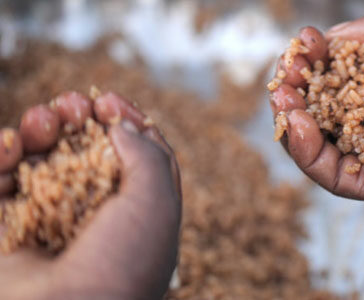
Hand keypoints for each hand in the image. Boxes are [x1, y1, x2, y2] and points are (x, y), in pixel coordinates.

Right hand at [0, 91, 180, 299]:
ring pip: (40, 161)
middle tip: (73, 105)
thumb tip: (123, 125)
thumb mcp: (156, 202)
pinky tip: (9, 144)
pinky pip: (0, 181)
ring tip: (44, 118)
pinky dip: (2, 155)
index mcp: (138, 217)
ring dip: (39, 130)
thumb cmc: (122, 262)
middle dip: (77, 120)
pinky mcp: (7, 231)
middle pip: (83, 152)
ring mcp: (48, 223)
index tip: (110, 99)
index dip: (124, 123)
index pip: (133, 159)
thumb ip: (148, 156)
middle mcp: (95, 220)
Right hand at [271, 10, 363, 205]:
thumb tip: (330, 39)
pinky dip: (308, 154)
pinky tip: (295, 125)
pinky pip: (338, 175)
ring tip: (282, 99)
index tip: (303, 46)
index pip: (346, 77)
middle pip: (330, 112)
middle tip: (284, 75)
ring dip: (294, 123)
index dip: (319, 62)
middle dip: (300, 92)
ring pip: (327, 146)